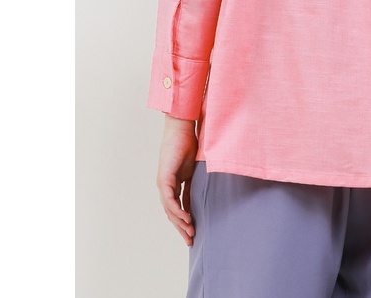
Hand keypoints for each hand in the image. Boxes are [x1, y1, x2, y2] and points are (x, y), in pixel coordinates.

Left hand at [157, 115, 197, 245]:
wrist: (181, 130)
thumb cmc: (189, 143)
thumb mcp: (195, 168)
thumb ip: (196, 181)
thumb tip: (206, 192)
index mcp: (174, 183)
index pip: (178, 207)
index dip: (185, 220)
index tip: (194, 232)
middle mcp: (166, 186)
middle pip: (172, 213)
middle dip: (182, 228)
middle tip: (190, 241)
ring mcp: (163, 184)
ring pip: (170, 210)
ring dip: (180, 223)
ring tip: (190, 233)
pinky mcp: (164, 179)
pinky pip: (170, 200)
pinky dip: (177, 211)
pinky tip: (186, 219)